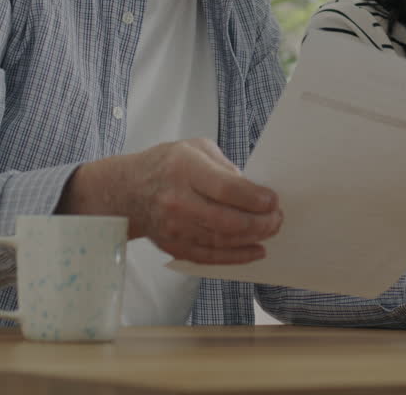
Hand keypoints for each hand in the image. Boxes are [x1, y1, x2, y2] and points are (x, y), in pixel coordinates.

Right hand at [57, 138, 282, 264]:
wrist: (127, 190)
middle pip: (228, 221)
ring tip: (270, 230)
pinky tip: (256, 250)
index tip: (273, 200)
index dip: (256, 198)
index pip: (227, 189)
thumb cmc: (167, 164)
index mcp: (185, 170)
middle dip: (261, 222)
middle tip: (277, 217)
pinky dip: (237, 256)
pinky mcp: (174, 246)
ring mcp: (174, 227)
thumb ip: (225, 167)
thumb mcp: (196, 148)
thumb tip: (252, 190)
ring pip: (222, 242)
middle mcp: (178, 201)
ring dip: (253, 238)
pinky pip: (210, 257)